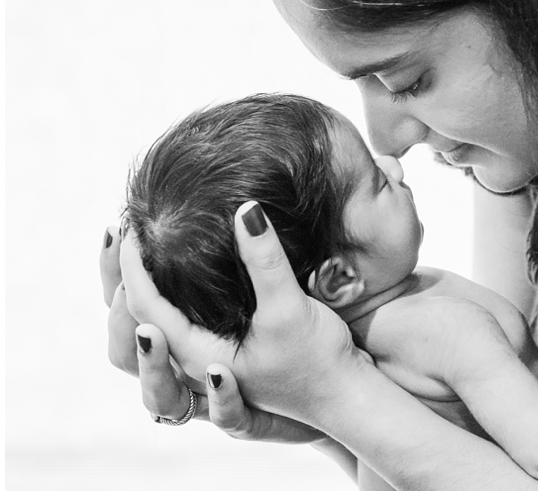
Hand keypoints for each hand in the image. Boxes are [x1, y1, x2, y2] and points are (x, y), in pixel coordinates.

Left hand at [121, 201, 367, 426]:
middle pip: (134, 324)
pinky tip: (179, 285)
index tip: (132, 225)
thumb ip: (265, 260)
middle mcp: (194, 365)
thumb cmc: (318, 361)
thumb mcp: (289, 307)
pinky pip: (177, 334)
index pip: (144, 306)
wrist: (346, 398)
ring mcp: (208, 366)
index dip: (132, 263)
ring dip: (139, 297)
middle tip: (128, 234)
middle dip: (122, 279)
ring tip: (142, 259)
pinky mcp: (227, 358)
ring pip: (153, 334)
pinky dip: (164, 308)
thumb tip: (245, 208)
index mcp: (198, 355)